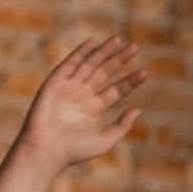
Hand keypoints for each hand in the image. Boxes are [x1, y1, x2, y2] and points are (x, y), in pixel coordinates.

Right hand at [15, 37, 145, 170]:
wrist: (47, 150)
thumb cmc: (75, 151)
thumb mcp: (105, 140)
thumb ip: (122, 125)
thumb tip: (138, 110)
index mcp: (94, 109)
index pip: (116, 90)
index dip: (130, 81)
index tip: (145, 72)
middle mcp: (82, 95)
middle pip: (105, 72)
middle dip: (119, 60)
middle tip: (135, 47)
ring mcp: (69, 87)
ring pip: (90, 65)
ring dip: (104, 52)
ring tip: (119, 40)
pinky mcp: (56, 83)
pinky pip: (70, 64)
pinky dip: (81, 53)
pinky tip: (94, 43)